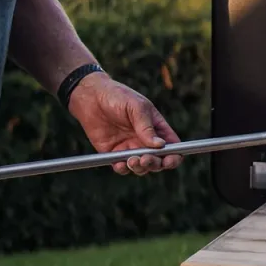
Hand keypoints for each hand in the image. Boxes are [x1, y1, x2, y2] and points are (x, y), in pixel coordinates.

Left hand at [68, 73, 182, 175]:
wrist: (91, 97)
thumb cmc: (118, 96)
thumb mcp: (136, 107)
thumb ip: (147, 127)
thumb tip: (160, 145)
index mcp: (157, 127)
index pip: (172, 146)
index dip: (174, 156)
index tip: (169, 160)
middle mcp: (145, 140)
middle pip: (158, 161)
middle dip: (155, 164)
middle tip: (145, 159)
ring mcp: (130, 148)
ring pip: (141, 167)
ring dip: (140, 168)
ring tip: (132, 160)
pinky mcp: (114, 153)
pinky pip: (122, 167)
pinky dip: (123, 169)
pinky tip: (120, 164)